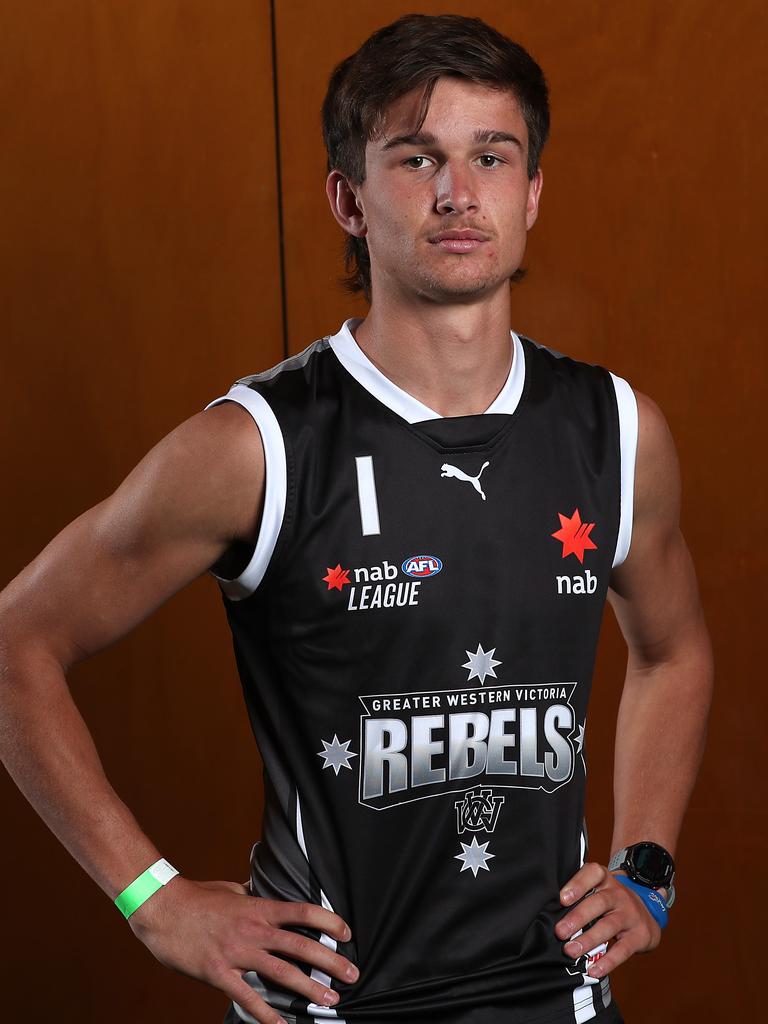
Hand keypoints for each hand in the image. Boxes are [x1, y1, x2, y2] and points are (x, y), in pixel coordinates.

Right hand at [128, 875, 357, 1023]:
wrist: (163, 909)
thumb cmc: (197, 897)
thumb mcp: (231, 890)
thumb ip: (252, 897)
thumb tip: (264, 894)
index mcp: (258, 908)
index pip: (303, 912)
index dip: (328, 922)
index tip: (347, 932)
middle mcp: (254, 930)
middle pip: (301, 945)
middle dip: (331, 962)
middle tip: (353, 975)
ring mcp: (237, 953)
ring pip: (282, 973)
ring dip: (309, 989)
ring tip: (330, 1001)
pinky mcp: (219, 973)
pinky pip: (247, 997)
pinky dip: (266, 1014)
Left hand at [555, 863, 661, 977]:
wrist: (647, 914)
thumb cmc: (610, 902)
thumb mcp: (598, 890)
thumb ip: (579, 895)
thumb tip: (548, 911)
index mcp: (605, 880)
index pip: (593, 873)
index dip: (577, 884)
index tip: (562, 898)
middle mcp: (618, 894)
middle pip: (599, 902)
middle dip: (577, 917)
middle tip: (560, 932)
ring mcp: (630, 915)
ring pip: (608, 926)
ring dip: (588, 940)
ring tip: (571, 951)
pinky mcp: (639, 936)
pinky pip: (623, 950)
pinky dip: (608, 961)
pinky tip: (594, 969)